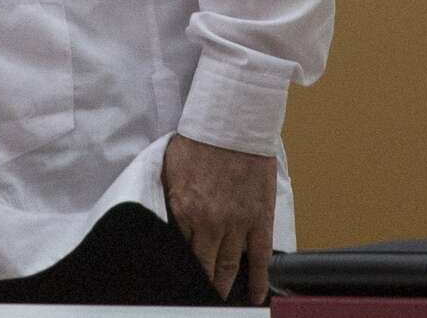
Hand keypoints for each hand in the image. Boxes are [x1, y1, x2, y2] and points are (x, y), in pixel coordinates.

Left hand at [162, 132, 277, 301]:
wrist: (231, 127)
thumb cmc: (198, 143)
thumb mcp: (169, 170)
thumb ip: (170, 199)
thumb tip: (166, 220)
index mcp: (184, 210)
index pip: (180, 249)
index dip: (181, 265)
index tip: (179, 277)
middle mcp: (210, 223)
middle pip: (205, 265)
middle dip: (202, 283)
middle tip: (200, 296)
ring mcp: (237, 225)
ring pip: (230, 266)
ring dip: (225, 285)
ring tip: (221, 298)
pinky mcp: (260, 221)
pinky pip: (260, 259)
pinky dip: (257, 280)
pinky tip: (255, 295)